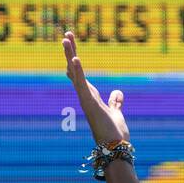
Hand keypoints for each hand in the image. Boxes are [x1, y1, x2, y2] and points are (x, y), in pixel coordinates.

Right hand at [62, 30, 128, 148]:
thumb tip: (117, 92)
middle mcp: (85, 97)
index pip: (81, 75)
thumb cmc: (115, 133)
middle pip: (75, 70)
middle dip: (71, 52)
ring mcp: (85, 100)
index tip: (72, 50)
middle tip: (67, 35)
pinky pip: (81, 85)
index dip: (75, 62)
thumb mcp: (116, 112)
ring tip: (66, 38)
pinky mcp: (89, 104)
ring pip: (75, 74)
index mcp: (91, 97)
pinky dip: (77, 71)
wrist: (115, 148)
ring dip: (70, 55)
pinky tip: (74, 58)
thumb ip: (115, 102)